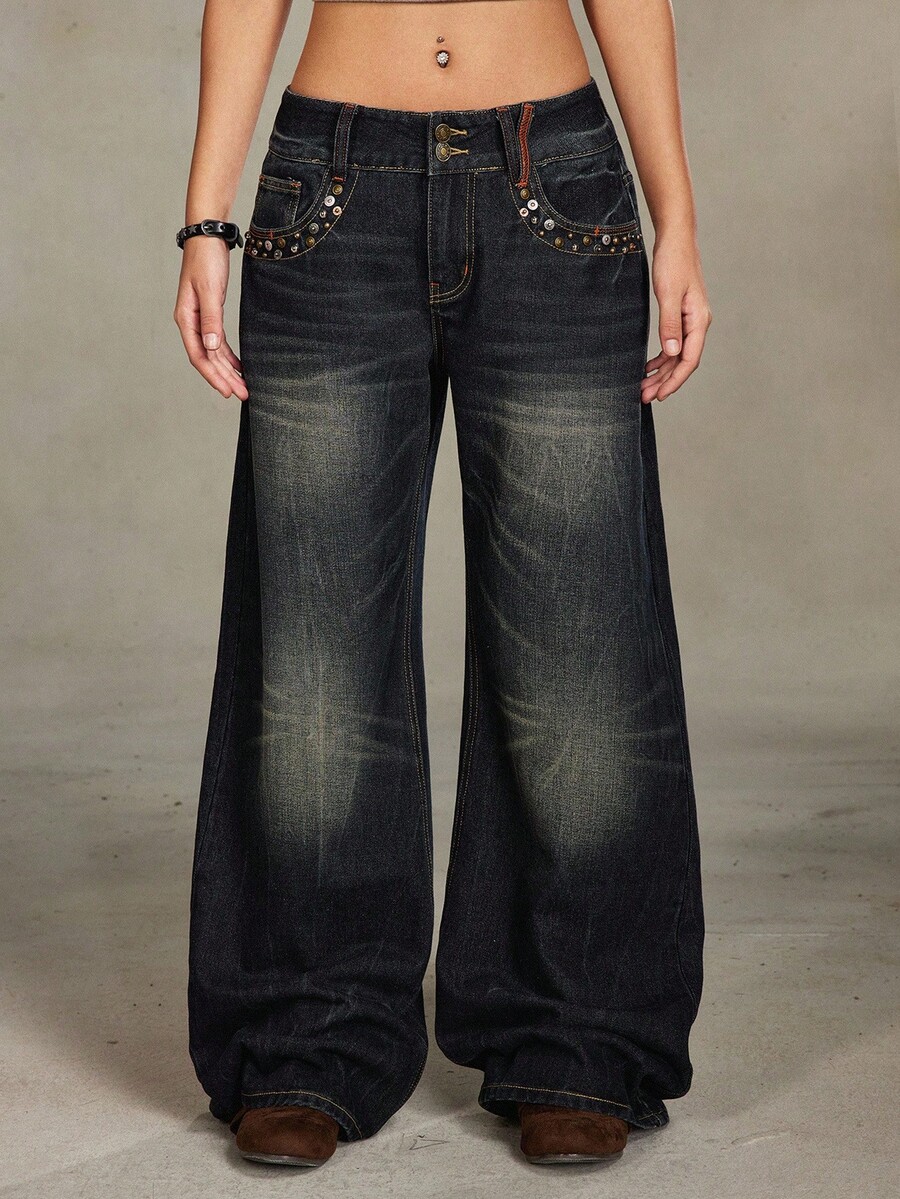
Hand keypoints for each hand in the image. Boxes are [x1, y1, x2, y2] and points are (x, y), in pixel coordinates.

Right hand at [173, 237, 248, 401]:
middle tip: (243, 395)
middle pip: (207, 359)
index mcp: (186, 319)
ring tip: (243, 387)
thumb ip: (211, 319)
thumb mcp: (210, 289)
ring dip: (228, 370)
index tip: (228, 392)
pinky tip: (239, 366)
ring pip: (214, 353)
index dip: (213, 376)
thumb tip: (211, 347)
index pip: (199, 356)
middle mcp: (191, 323)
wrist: (208, 237)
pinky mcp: (210, 314)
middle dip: (224, 378)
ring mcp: (200, 319)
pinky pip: (218, 343)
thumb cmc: (206, 260)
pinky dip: (228, 356)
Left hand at [641, 231, 711, 402]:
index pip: (689, 359)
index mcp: (699, 320)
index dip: (675, 380)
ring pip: (677, 355)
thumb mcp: (668, 293)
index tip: (660, 395)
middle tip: (645, 397)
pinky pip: (673, 344)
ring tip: (643, 387)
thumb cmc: (673, 262)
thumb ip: (670, 323)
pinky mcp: (681, 315)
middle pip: (683, 361)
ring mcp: (690, 320)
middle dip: (665, 381)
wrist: (676, 239)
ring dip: (661, 373)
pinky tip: (648, 366)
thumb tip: (672, 352)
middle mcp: (698, 323)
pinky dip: (661, 358)